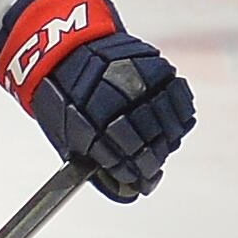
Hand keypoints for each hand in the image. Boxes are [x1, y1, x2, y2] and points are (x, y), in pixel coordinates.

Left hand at [0, 0, 196, 202]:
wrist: (59, 47)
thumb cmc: (60, 95)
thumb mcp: (65, 132)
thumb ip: (93, 160)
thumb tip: (123, 190)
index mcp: (93, 125)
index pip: (126, 161)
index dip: (137, 176)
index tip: (141, 182)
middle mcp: (120, 105)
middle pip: (152, 145)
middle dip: (153, 160)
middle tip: (151, 166)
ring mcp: (141, 85)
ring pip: (169, 124)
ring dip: (168, 139)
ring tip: (162, 144)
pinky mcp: (156, 67)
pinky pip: (178, 98)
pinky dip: (178, 113)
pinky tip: (172, 122)